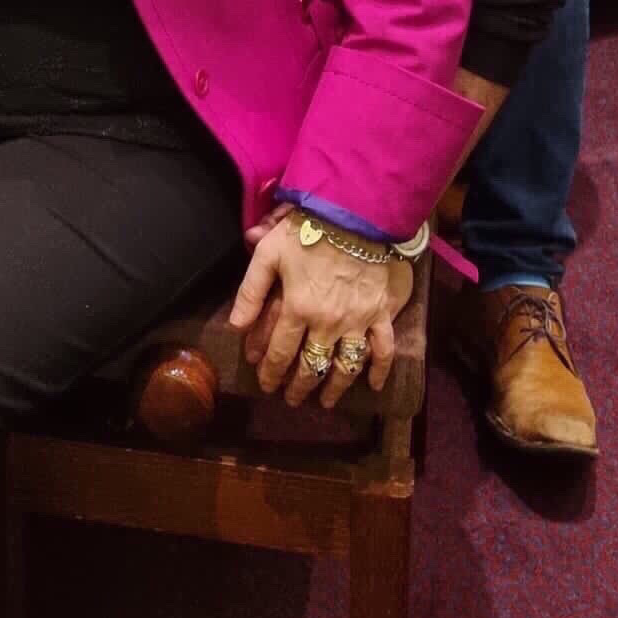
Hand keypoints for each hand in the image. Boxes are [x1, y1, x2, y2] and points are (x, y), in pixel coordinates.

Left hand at [228, 214, 413, 409]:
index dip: (272, 373)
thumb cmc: (307, 229)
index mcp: (297, 308)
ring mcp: (357, 322)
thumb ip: (251, 291)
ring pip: (344, 366)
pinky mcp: (380, 314)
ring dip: (334, 388)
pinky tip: (372, 385)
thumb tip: (235, 326)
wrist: (354, 215)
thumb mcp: (269, 254)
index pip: (281, 352)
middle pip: (311, 366)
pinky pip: (382, 349)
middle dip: (299, 386)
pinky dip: (379, 370)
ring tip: (325, 401)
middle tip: (292, 399)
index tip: (266, 385)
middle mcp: (327, 323)